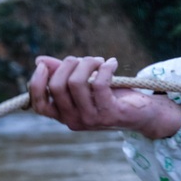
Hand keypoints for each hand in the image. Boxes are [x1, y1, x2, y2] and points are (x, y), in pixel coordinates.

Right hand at [28, 55, 180, 138]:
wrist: (143, 114)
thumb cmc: (111, 97)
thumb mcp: (85, 85)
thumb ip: (63, 74)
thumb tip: (39, 60)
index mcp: (64, 115)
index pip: (39, 104)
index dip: (36, 83)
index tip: (44, 65)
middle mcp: (73, 121)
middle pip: (56, 87)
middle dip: (68, 65)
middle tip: (84, 59)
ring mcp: (91, 119)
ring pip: (76, 82)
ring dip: (87, 63)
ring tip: (99, 61)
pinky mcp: (109, 113)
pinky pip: (99, 83)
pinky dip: (105, 68)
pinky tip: (112, 63)